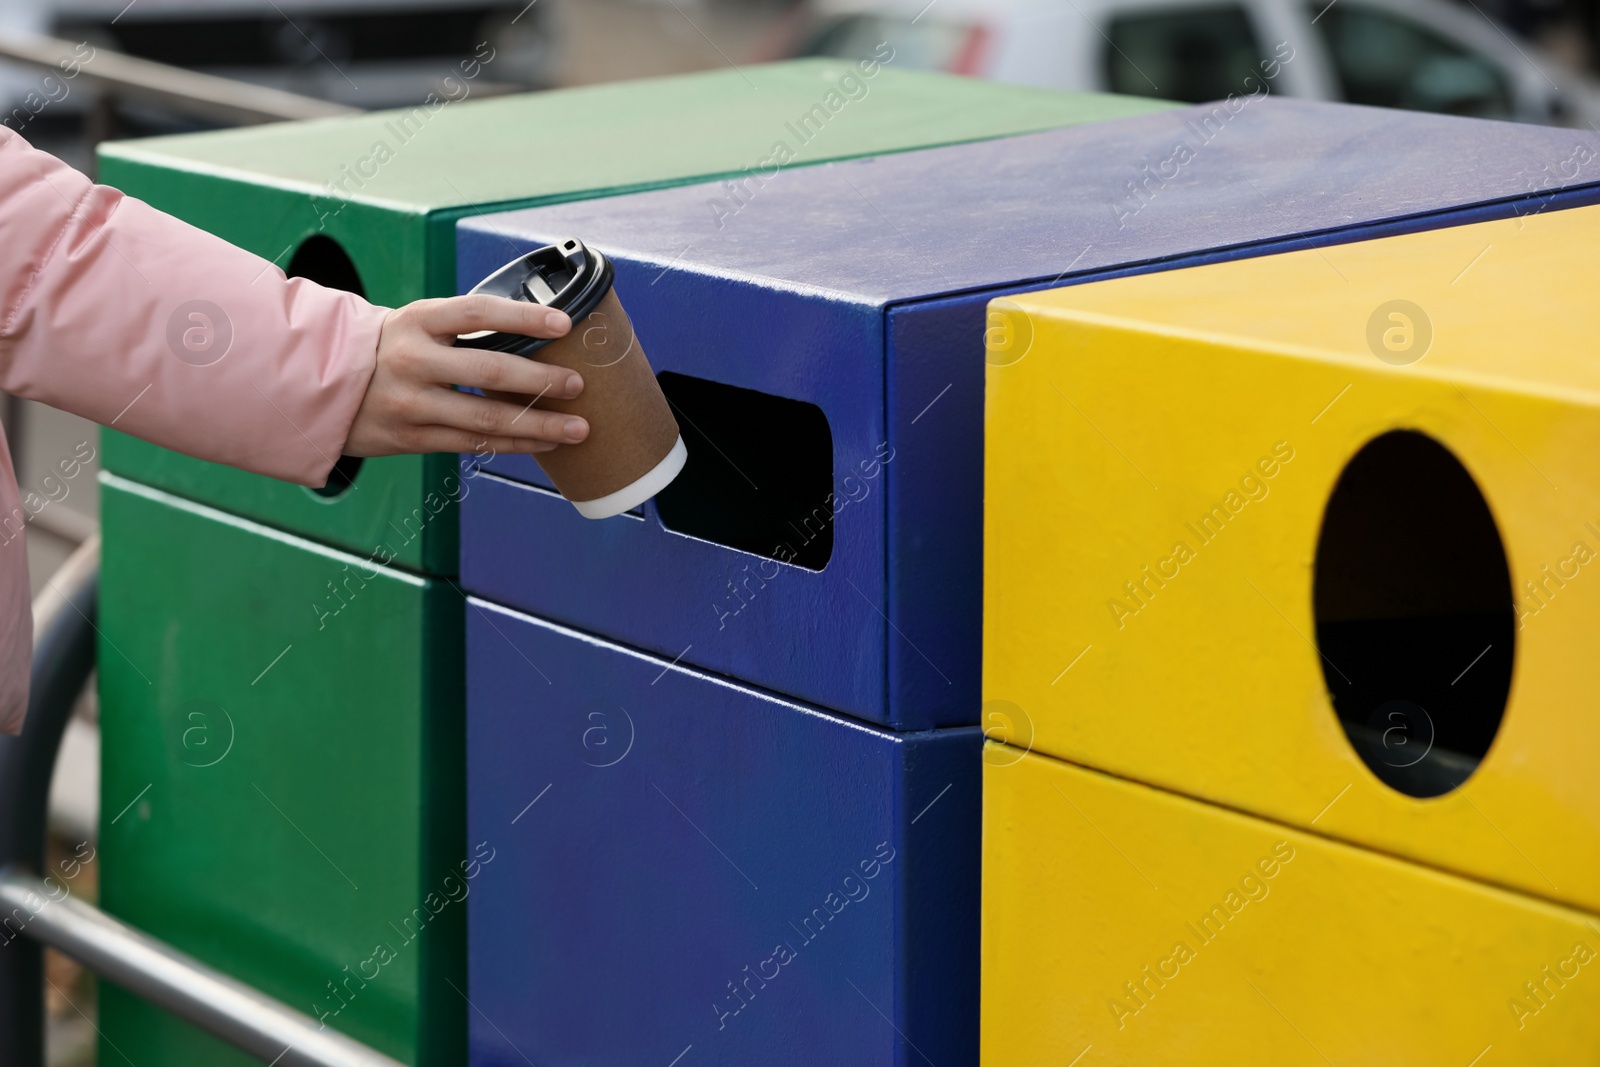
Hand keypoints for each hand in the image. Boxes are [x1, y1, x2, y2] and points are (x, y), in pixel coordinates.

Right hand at [342, 294, 587, 457]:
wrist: (324, 385)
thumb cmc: (392, 348)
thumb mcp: (417, 323)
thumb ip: (464, 327)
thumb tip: (538, 331)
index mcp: (418, 320)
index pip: (478, 312)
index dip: (523, 317)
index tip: (564, 323)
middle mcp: (413, 360)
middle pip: (490, 370)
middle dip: (541, 380)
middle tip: (578, 385)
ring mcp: (412, 403)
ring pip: (486, 417)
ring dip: (539, 425)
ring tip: (578, 429)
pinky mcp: (412, 438)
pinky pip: (474, 442)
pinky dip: (514, 444)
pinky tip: (544, 443)